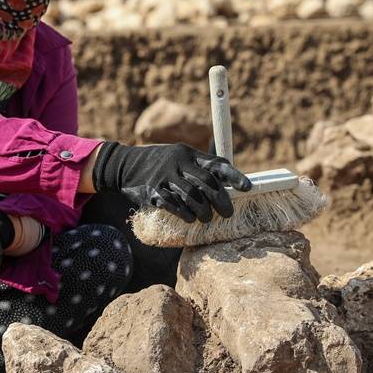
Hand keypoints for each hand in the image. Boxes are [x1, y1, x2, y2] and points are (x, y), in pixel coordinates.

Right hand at [92, 142, 250, 222]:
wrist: (124, 165)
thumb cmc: (158, 163)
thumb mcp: (178, 157)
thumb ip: (198, 167)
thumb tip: (225, 183)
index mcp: (188, 154)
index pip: (216, 163)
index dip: (234, 176)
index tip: (248, 188)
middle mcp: (178, 162)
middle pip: (207, 183)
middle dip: (221, 200)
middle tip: (228, 213)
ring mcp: (164, 176)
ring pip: (192, 196)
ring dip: (203, 211)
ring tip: (206, 218)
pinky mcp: (152, 191)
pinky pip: (174, 205)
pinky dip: (184, 213)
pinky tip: (189, 218)